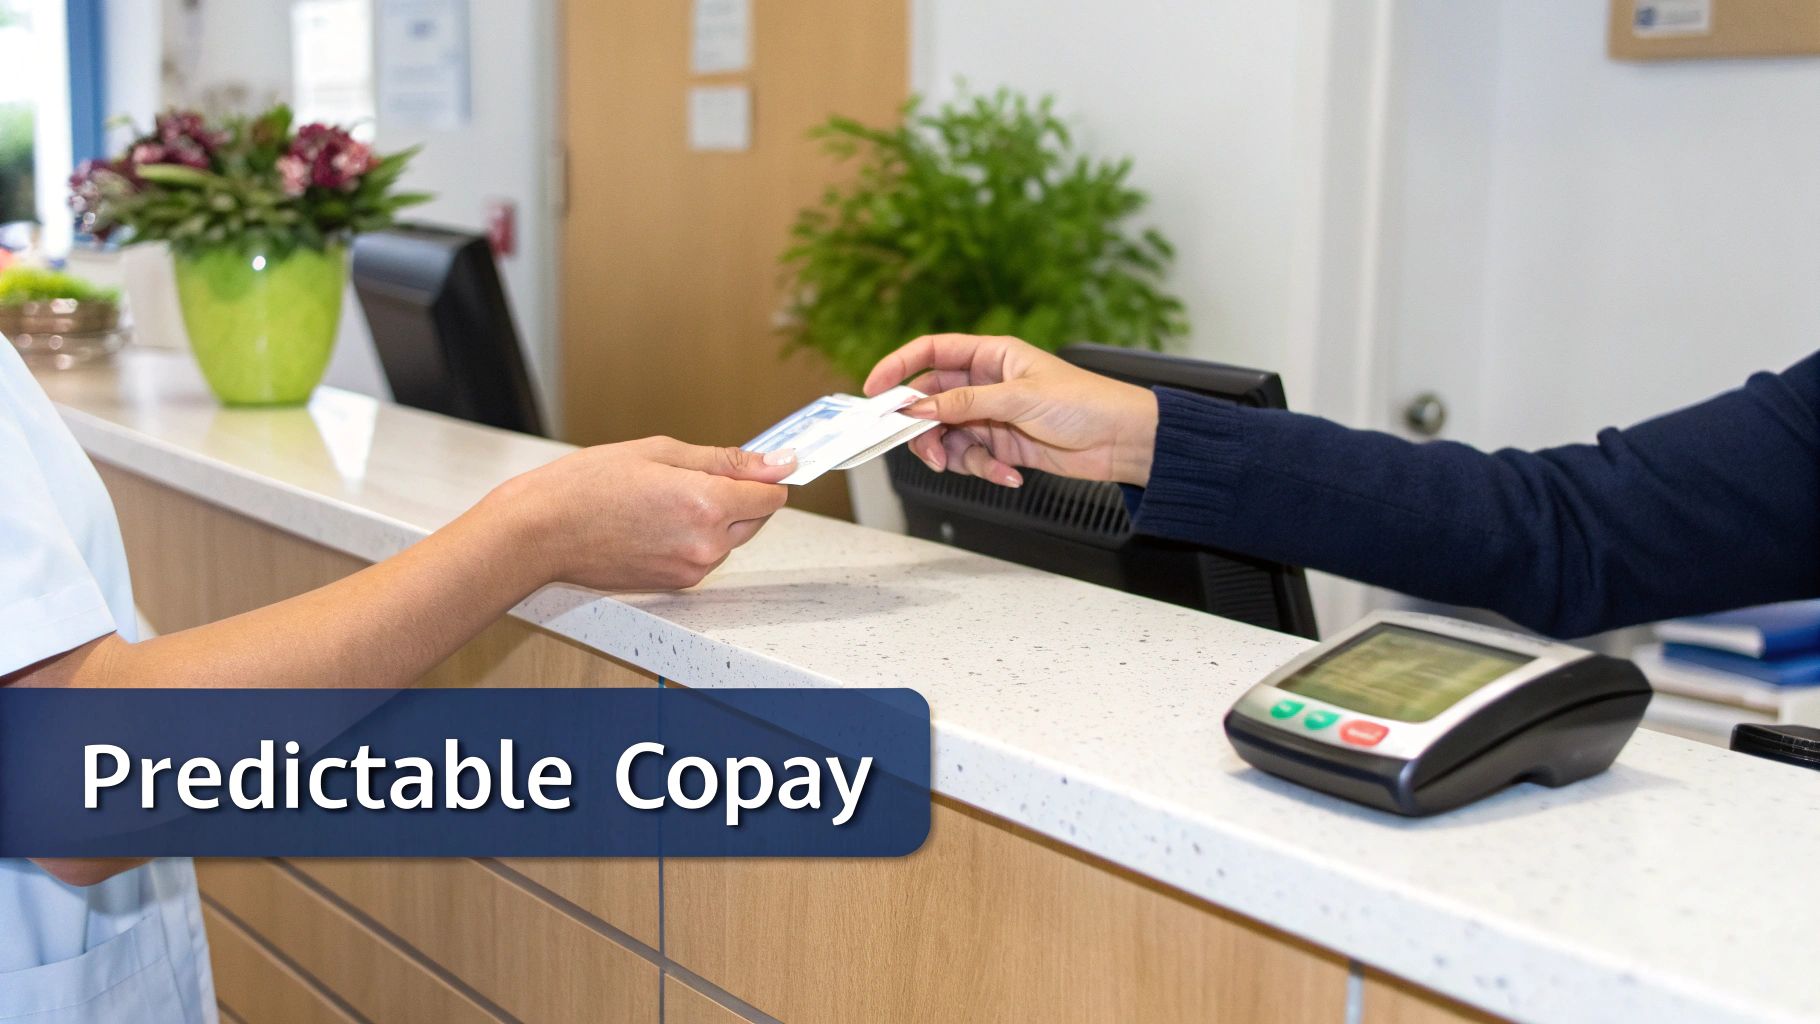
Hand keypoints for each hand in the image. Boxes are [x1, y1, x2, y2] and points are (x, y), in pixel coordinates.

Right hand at [488, 437, 792, 590]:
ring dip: (715, 518)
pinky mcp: (676, 584)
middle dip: (739, 496)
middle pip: (756, 518)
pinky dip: (694, 538)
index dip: (764, 476)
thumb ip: (725, 460)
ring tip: (664, 499)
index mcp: (706, 503)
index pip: (772, 495)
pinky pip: (705, 556)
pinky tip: (656, 522)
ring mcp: (691, 568)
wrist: (541, 532)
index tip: (756, 464)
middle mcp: (706, 543)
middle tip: (693, 476)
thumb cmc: (586, 486)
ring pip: (730, 539)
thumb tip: (778, 462)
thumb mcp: (659, 452)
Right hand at [864, 334, 1158, 486]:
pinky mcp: (1004, 445)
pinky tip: (1012, 474)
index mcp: (992, 355)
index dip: (899, 367)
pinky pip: (975, 458)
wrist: (1122, 440)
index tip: (874, 390)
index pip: (932, 352)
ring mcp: (993, 415)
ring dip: (956, 455)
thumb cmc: (1084, 403)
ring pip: (949, 434)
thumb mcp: (1018, 399)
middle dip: (925, 427)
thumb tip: (919, 407)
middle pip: (932, 400)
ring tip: (978, 466)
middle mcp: (988, 383)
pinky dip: (986, 469)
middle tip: (926, 448)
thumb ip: (964, 403)